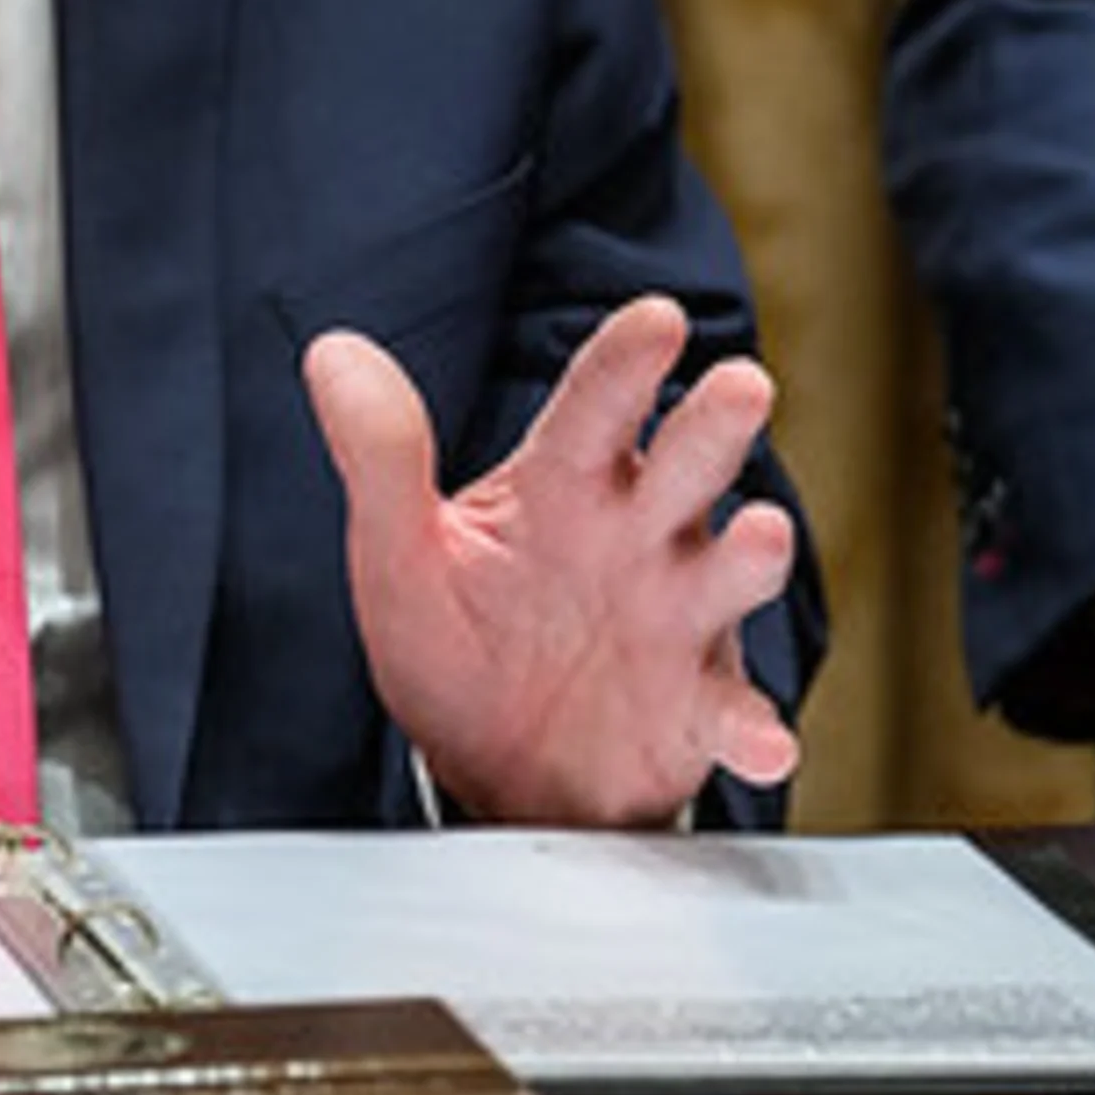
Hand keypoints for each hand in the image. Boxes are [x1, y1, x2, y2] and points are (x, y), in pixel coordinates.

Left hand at [303, 295, 798, 824]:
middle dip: (716, 425)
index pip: (596, 405)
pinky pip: (730, 714)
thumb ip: (381, 454)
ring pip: (727, 570)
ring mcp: (677, 617)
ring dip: (750, 554)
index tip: (657, 319)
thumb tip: (331, 353)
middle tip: (741, 385)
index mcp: (569, 482)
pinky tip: (762, 743)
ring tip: (761, 537)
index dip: (626, 361)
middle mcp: (640, 533)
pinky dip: (750, 728)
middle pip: (686, 463)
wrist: (491, 774)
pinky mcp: (696, 708)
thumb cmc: (460, 643)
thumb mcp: (401, 553)